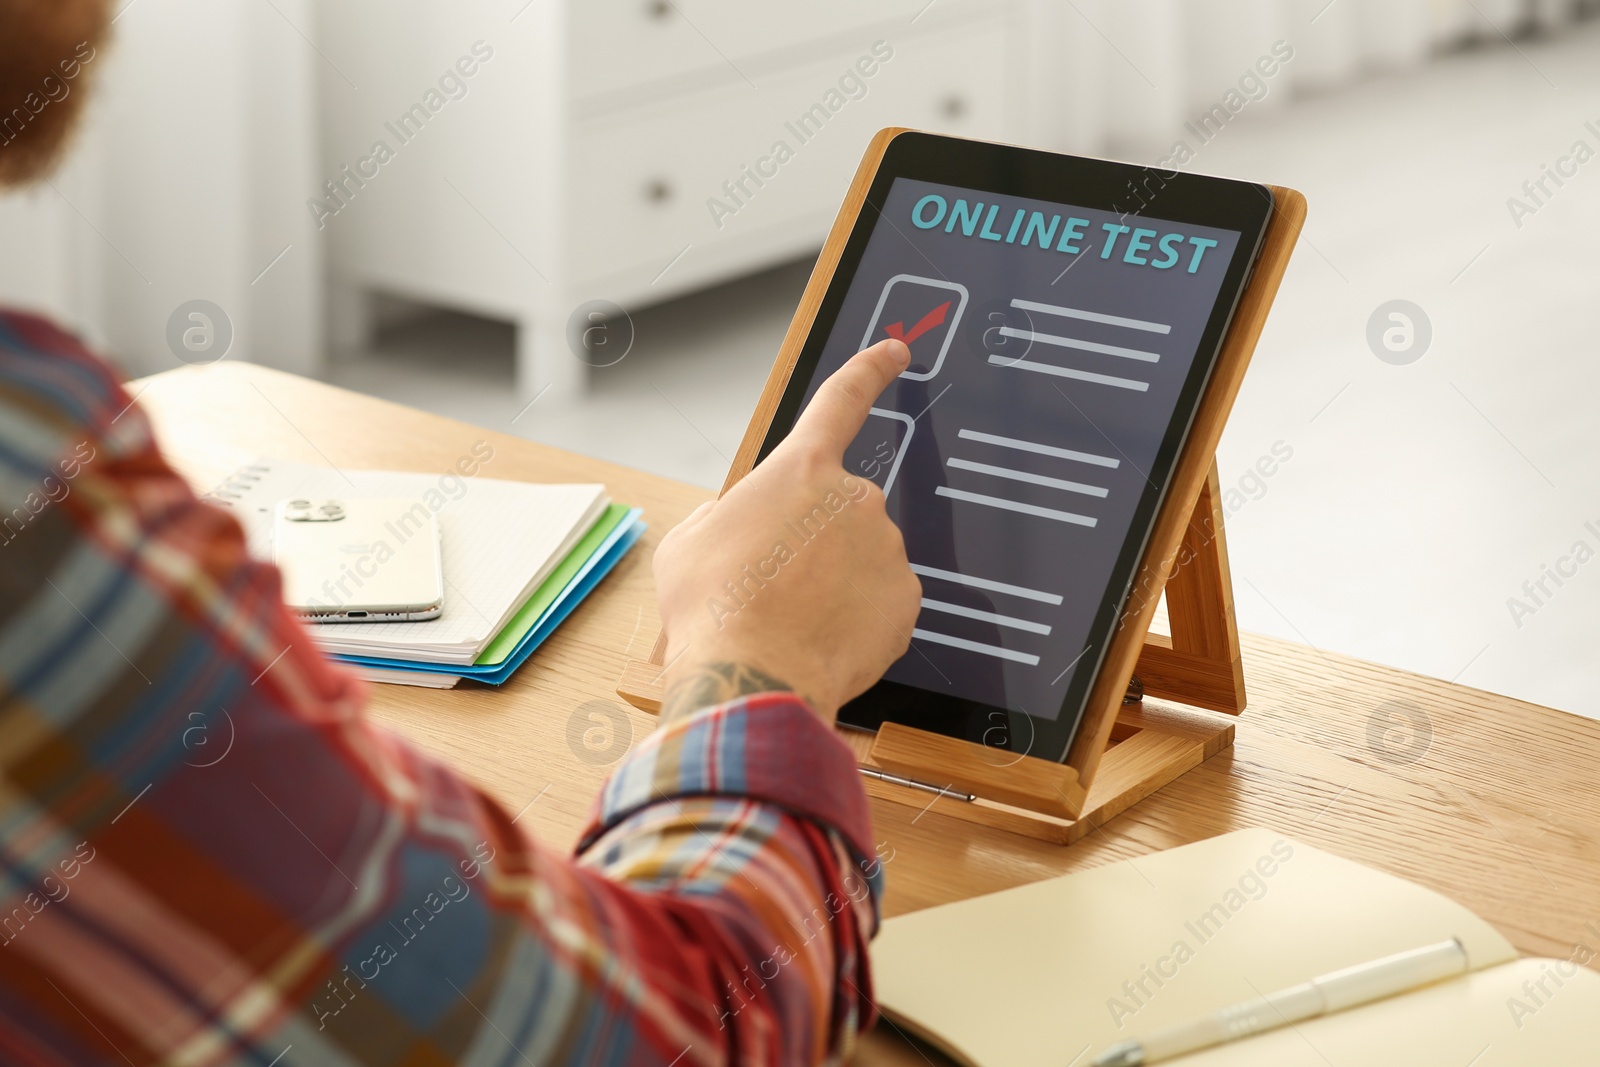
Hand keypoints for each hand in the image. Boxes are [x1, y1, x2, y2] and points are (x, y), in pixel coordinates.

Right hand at [653, 340, 921, 722]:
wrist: (750, 677)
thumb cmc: (713, 609)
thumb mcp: (688, 543)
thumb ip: (724, 516)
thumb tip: (733, 526)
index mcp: (801, 470)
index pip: (843, 400)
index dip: (872, 369)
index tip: (897, 351)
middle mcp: (855, 500)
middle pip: (840, 510)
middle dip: (814, 542)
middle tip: (775, 583)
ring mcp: (887, 550)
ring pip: (862, 560)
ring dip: (834, 584)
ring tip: (790, 619)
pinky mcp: (906, 601)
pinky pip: (882, 604)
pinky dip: (856, 620)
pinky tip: (821, 639)